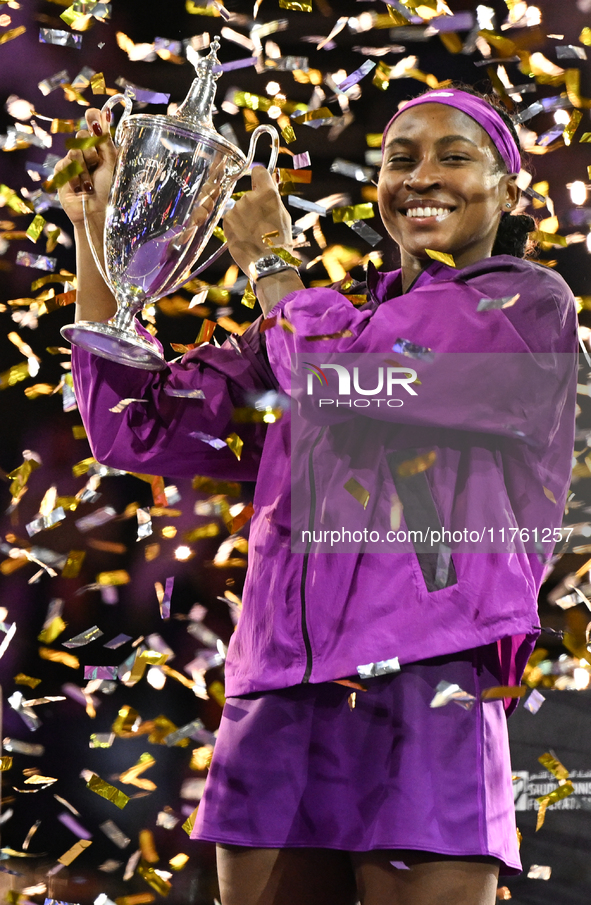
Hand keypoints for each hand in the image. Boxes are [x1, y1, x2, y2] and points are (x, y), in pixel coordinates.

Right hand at [56, 106, 116, 229]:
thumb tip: (105, 114)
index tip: (94, 118)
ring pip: (74, 150)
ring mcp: (72, 160)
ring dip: (84, 168)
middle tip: (95, 166)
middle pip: (82, 134)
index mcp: (100, 147)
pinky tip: (79, 187)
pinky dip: (75, 177)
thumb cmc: (107, 190)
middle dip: (91, 151)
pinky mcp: (61, 171)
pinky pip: (66, 164)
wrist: (95, 211)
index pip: (93, 124)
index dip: (92, 117)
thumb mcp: (111, 164)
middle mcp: (85, 150)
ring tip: (88, 183)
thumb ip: (107, 141)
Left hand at [223, 165, 292, 277]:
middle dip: (254, 205)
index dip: (260, 178)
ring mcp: (236, 209)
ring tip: (253, 233)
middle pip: (249, 194)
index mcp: (268, 194)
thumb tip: (270, 187)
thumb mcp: (284, 216)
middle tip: (261, 222)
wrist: (267, 263)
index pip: (259, 171)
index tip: (260, 185)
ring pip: (240, 207)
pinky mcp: (227, 220)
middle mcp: (250, 197)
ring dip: (244, 216)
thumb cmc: (280, 242)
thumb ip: (274, 199)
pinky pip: (231, 218)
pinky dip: (236, 225)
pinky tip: (245, 236)